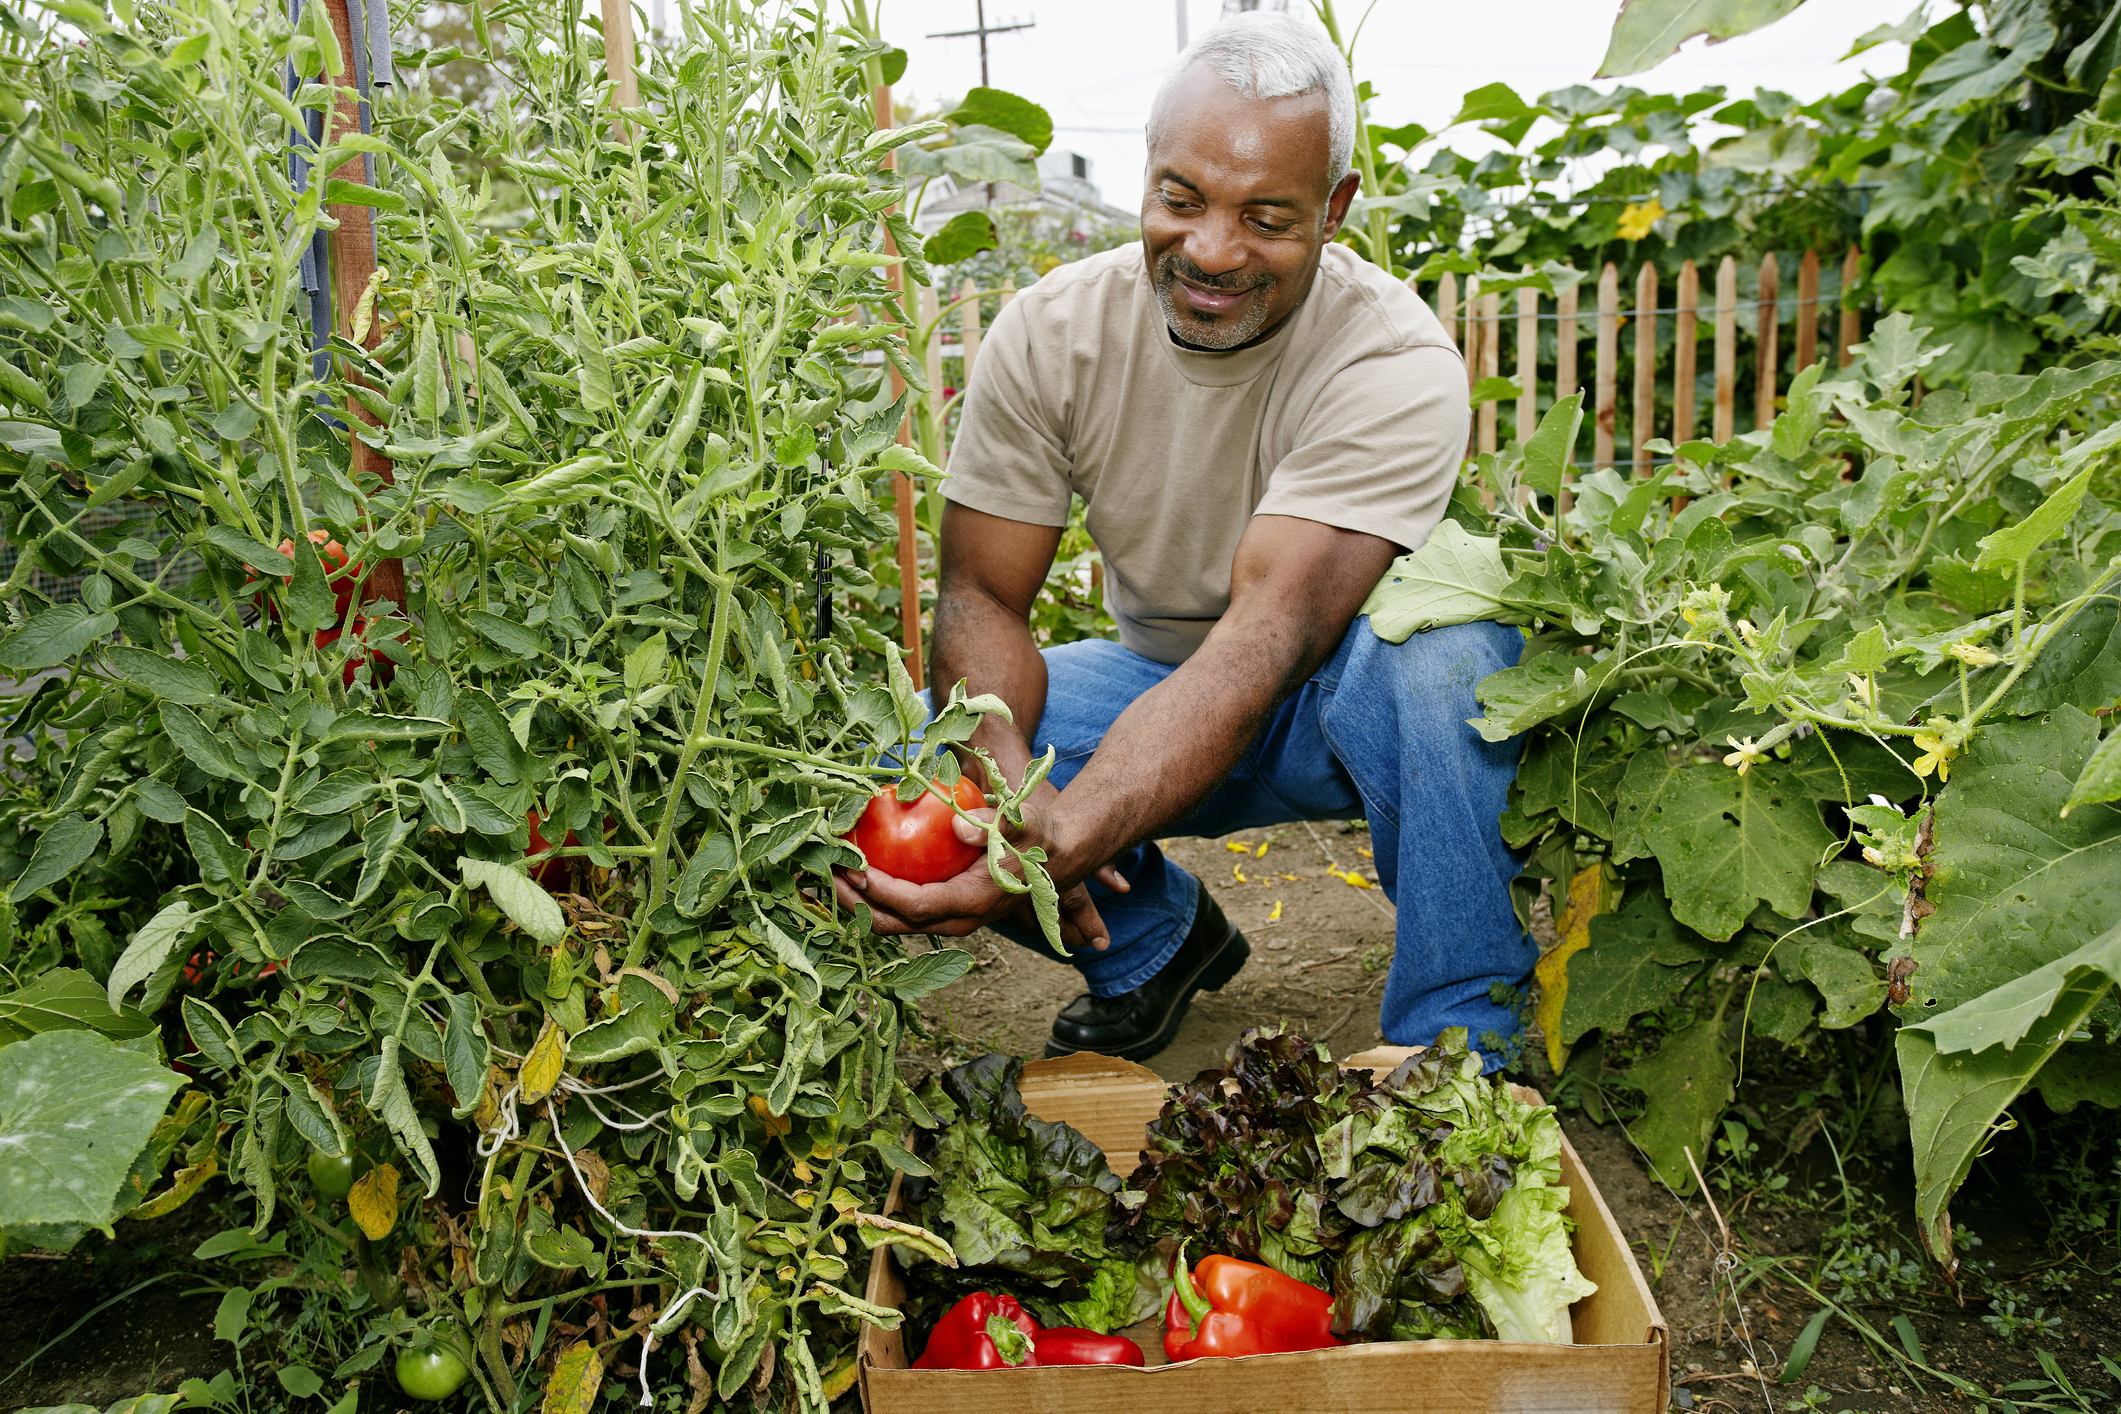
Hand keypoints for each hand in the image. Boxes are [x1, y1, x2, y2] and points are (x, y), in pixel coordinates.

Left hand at [833, 794, 1128, 950]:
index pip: (914, 905)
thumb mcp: (1022, 823)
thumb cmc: (1038, 835)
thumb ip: (994, 825)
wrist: (1058, 850)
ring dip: (855, 902)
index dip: (878, 891)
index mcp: (970, 904)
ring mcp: (947, 916)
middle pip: (893, 923)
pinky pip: (900, 906)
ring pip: (892, 920)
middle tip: (820, 874)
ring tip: (822, 874)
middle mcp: (954, 919)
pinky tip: (850, 867)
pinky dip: (871, 893)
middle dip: (853, 903)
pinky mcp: (942, 906)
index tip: (850, 867)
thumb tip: (958, 825)